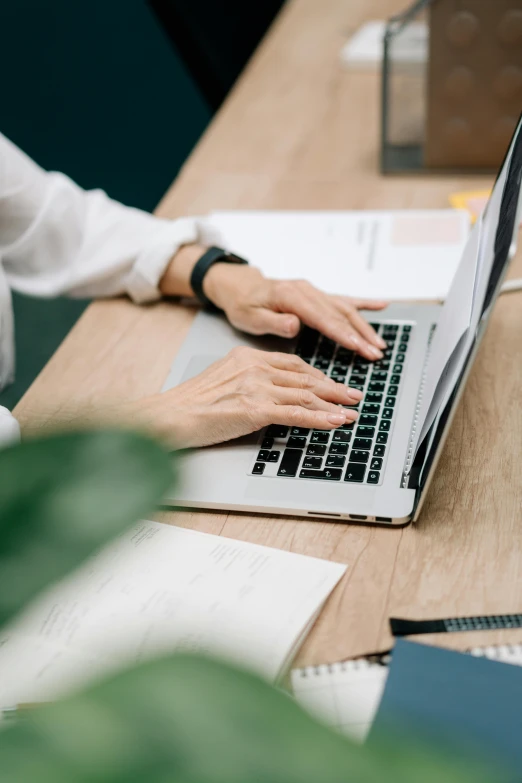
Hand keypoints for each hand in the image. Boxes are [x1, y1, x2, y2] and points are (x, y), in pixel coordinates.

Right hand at [124, 347, 362, 448]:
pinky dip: (320, 418)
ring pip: (305, 394)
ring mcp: (256, 386)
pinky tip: (335, 422)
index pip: (292, 364)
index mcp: (248, 357)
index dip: (318, 375)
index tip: (333, 384)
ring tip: (352, 412)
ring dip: (333, 405)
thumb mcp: (224, 381)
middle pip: (305, 377)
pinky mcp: (255, 409)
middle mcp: (255, 366)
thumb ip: (250, 381)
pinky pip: (296, 414)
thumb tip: (273, 395)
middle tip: (354, 395)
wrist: (170, 416)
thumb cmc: (191, 405)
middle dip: (334, 388)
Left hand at [159, 245, 386, 359]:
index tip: (358, 346)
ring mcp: (313, 291)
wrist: (239, 286)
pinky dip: (364, 302)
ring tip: (379, 344)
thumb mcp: (250, 317)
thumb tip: (295, 324)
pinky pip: (343, 299)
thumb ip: (274, 322)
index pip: (322, 317)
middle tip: (375, 353)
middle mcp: (306, 291)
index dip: (342, 333)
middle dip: (360, 334)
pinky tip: (382, 305)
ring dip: (364, 326)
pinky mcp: (316, 295)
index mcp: (291, 296)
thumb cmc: (242, 304)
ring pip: (345, 308)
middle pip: (339, 314)